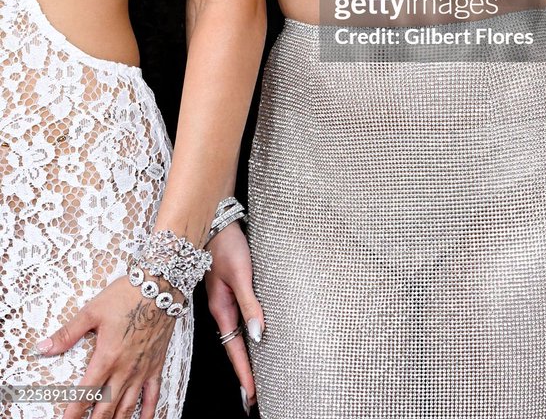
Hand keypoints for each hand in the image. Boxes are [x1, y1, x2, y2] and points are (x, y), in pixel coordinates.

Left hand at [36, 274, 177, 418]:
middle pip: (105, 408)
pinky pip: (153, 395)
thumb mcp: (93, 310)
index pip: (85, 394)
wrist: (160, 285)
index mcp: (106, 357)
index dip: (73, 413)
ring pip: (127, 407)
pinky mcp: (156, 365)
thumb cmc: (127, 295)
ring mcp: (142, 370)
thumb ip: (68, 333)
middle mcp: (124, 369)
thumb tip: (44, 347)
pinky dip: (149, 412)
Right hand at [204, 222, 263, 414]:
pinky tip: (252, 338)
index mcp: (221, 309)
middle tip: (253, 395)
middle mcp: (221, 308)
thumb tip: (258, 334)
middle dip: (243, 371)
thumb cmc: (227, 245)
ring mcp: (224, 300)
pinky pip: (237, 320)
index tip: (252, 394)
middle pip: (233, 347)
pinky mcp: (229, 290)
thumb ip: (250, 304)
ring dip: (244, 355)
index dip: (244, 372)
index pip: (235, 349)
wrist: (216, 222)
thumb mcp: (241, 274)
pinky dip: (244, 335)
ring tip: (255, 375)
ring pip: (235, 335)